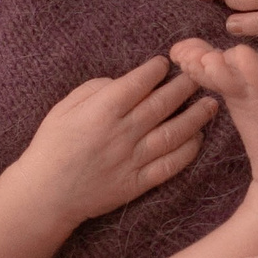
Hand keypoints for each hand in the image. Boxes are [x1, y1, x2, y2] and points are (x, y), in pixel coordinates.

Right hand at [16, 56, 217, 222]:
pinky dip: (188, 151)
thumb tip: (124, 81)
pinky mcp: (138, 183)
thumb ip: (95, 89)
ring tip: (211, 104)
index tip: (166, 63)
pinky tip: (198, 138)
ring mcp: (132, 160)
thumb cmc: (52, 146)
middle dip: (185, 86)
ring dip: (196, 117)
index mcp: (101, 111)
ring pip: (173, 134)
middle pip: (162, 104)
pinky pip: (170, 165)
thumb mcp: (64, 108)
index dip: (156, 70)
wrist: (46, 194)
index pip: (138, 83)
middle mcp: (121, 133)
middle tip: (200, 75)